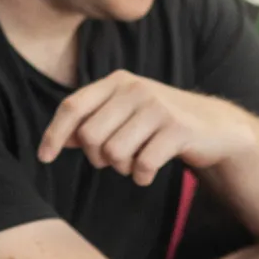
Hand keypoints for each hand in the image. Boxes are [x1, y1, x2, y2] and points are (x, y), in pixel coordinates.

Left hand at [38, 71, 258, 184]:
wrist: (214, 127)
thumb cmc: (160, 122)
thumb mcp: (125, 114)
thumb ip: (93, 122)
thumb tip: (59, 140)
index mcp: (117, 81)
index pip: (72, 107)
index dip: (54, 134)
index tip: (44, 158)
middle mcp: (135, 88)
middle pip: (89, 136)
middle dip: (98, 158)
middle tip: (116, 160)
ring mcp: (157, 107)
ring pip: (114, 154)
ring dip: (122, 168)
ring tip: (136, 162)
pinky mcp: (177, 129)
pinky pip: (142, 165)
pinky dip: (142, 176)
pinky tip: (150, 171)